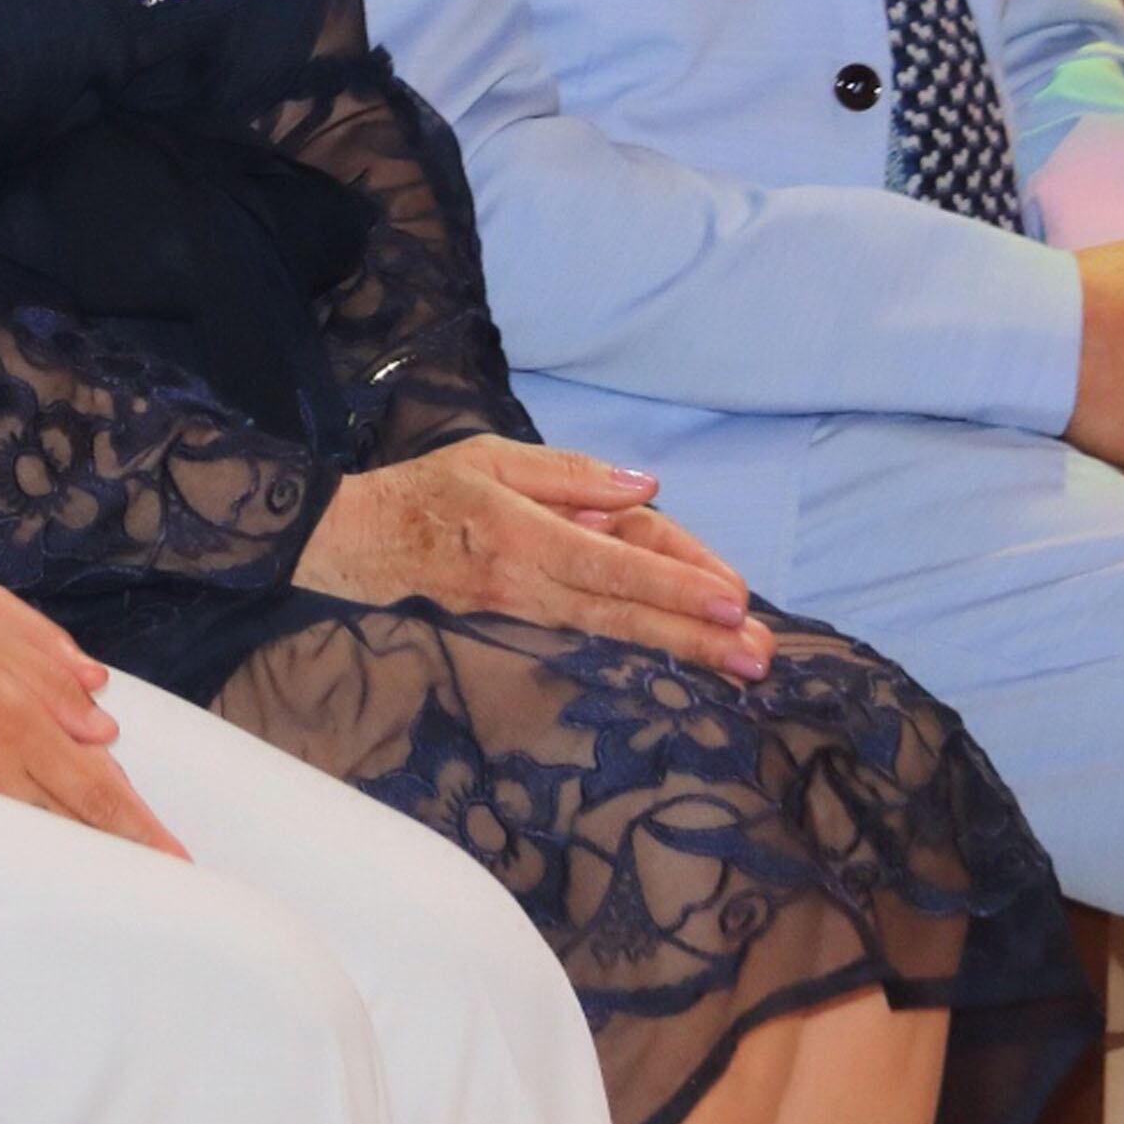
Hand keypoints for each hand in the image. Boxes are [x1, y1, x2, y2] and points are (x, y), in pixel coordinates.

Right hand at [0, 569, 182, 855]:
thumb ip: (50, 680)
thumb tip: (105, 729)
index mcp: (19, 720)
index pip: (95, 788)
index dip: (139, 827)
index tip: (175, 858)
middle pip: (75, 822)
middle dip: (122, 854)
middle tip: (164, 883)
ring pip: (38, 833)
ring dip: (79, 854)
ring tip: (117, 877)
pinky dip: (28, 844)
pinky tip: (44, 854)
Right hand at [296, 437, 772, 678]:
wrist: (362, 544)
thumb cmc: (432, 489)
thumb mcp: (495, 457)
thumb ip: (572, 474)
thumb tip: (647, 488)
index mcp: (525, 533)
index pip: (614, 563)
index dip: (674, 584)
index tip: (732, 598)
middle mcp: (531, 582)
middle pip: (626, 612)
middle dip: (697, 635)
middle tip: (761, 655)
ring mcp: (528, 611)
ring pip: (616, 630)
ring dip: (683, 648)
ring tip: (743, 666)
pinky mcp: (525, 623)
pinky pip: (595, 631)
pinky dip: (645, 642)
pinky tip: (685, 652)